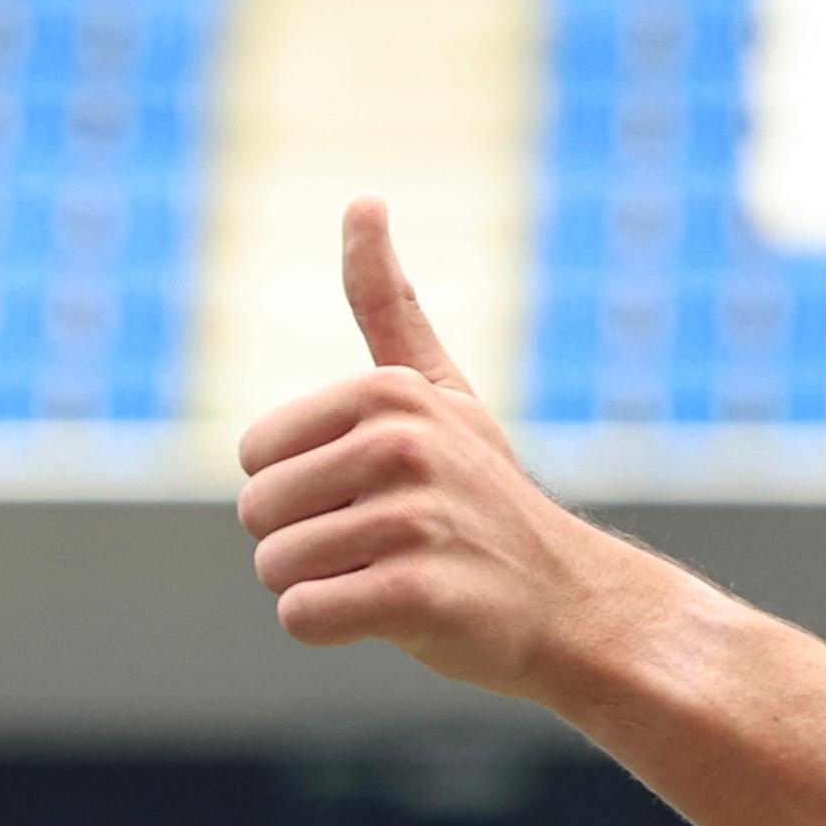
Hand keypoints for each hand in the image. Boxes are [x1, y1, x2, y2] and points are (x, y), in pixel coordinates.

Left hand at [236, 199, 640, 698]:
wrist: (571, 601)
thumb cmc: (487, 499)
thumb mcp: (443, 394)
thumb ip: (389, 305)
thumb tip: (364, 198)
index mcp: (389, 395)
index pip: (255, 457)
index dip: (303, 488)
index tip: (377, 493)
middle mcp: (402, 448)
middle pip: (258, 513)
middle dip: (307, 542)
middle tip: (390, 544)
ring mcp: (414, 522)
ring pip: (276, 570)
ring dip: (326, 586)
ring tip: (399, 575)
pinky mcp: (418, 596)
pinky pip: (304, 616)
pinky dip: (335, 627)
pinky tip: (397, 614)